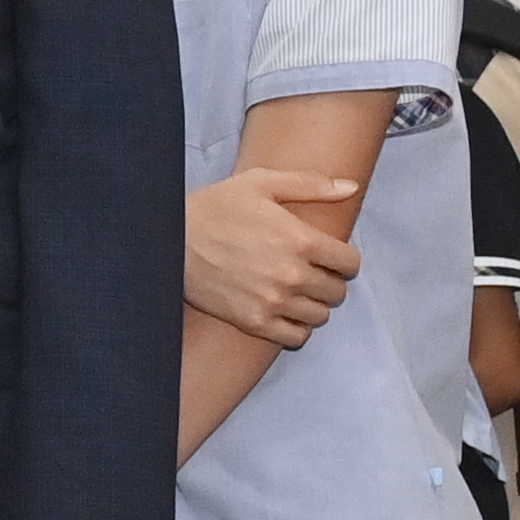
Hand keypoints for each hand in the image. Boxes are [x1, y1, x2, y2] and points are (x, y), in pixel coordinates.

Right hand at [184, 171, 361, 347]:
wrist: (169, 241)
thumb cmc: (215, 207)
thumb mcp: (261, 183)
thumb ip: (310, 184)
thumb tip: (350, 188)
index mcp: (300, 240)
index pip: (350, 263)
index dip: (345, 259)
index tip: (333, 258)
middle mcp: (292, 274)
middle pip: (337, 292)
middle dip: (330, 281)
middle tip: (313, 273)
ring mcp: (273, 302)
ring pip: (320, 316)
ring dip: (314, 304)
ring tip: (298, 292)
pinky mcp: (253, 322)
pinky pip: (296, 335)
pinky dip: (297, 326)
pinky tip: (285, 311)